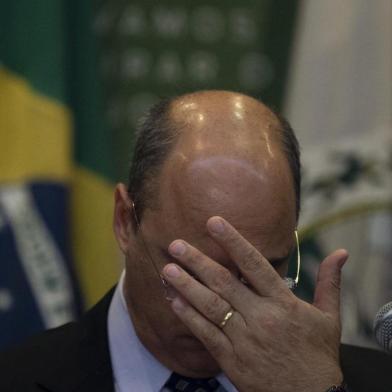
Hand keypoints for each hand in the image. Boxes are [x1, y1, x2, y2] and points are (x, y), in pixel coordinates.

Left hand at [162, 216, 348, 391]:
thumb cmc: (318, 356)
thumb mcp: (330, 317)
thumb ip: (330, 282)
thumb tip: (341, 253)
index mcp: (283, 303)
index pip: (254, 264)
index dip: (233, 241)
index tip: (213, 222)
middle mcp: (261, 318)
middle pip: (224, 283)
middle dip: (198, 261)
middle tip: (176, 244)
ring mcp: (244, 339)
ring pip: (210, 306)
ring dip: (186, 286)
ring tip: (167, 269)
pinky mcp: (232, 360)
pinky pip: (206, 334)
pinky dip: (189, 317)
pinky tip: (173, 301)